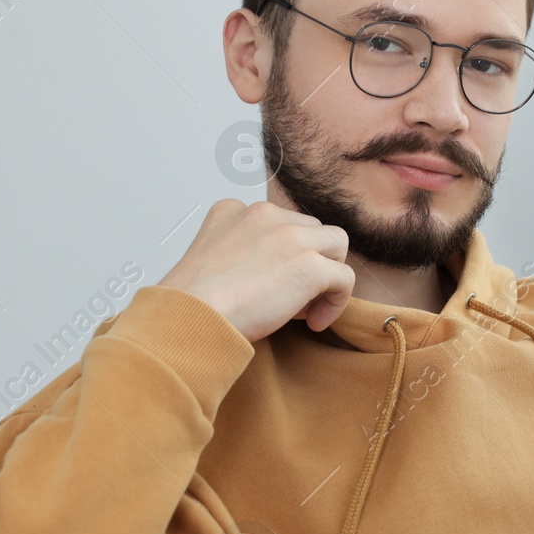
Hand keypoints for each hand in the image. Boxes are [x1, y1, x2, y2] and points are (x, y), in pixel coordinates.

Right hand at [158, 199, 352, 342]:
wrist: (188, 317)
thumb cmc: (194, 303)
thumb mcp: (211, 261)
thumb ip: (241, 254)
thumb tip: (274, 278)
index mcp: (233, 211)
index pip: (278, 223)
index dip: (283, 255)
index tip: (271, 283)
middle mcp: (264, 214)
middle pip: (310, 230)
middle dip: (307, 262)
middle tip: (289, 298)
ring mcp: (290, 236)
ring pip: (336, 245)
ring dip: (327, 275)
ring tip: (306, 307)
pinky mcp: (309, 265)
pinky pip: (344, 278)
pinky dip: (336, 302)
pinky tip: (315, 322)